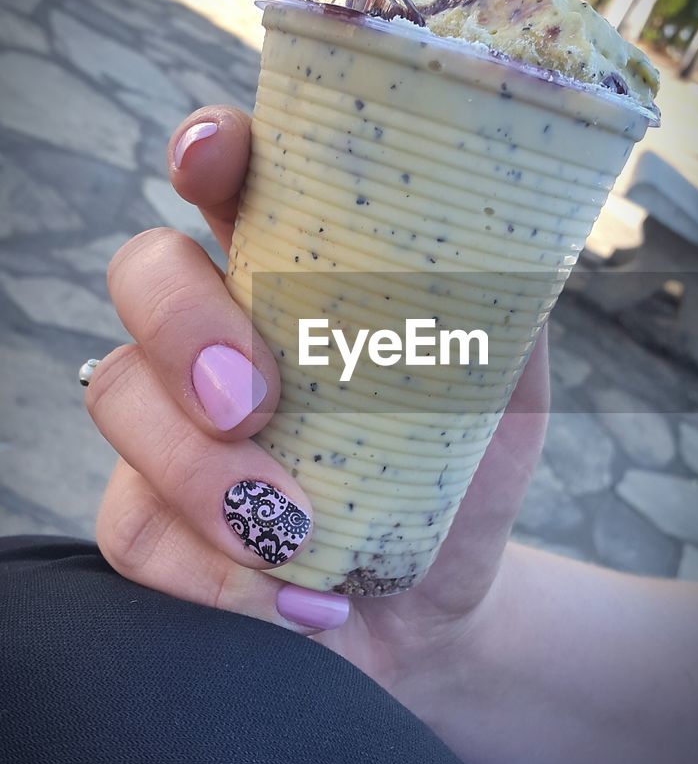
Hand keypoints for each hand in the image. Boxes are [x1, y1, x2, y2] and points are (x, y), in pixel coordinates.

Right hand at [87, 106, 548, 715]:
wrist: (435, 613)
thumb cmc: (457, 481)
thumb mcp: (503, 395)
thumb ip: (500, 320)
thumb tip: (514, 248)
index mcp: (293, 272)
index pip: (229, 178)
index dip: (206, 151)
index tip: (209, 164)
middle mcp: (217, 330)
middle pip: (141, 272)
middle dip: (184, 327)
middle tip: (256, 404)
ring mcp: (172, 424)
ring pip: (117, 396)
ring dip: (198, 471)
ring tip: (295, 534)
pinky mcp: (153, 518)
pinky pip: (129, 526)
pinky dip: (209, 573)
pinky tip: (296, 604)